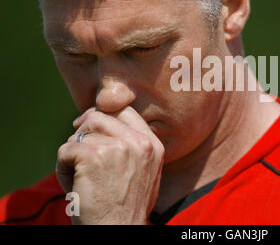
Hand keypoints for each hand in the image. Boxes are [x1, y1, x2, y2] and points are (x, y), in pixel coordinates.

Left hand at [56, 106, 164, 224]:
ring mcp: (117, 147)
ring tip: (79, 178)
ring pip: (80, 133)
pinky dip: (62, 168)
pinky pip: (65, 150)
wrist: (118, 232)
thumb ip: (133, 147)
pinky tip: (73, 187)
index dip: (104, 114)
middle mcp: (139, 142)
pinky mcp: (92, 155)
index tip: (88, 124)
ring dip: (73, 154)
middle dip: (83, 128)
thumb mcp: (143, 172)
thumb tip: (104, 120)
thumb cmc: (125, 208)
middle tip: (74, 146)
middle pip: (101, 115)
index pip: (125, 111)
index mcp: (153, 145)